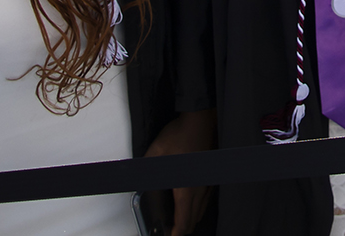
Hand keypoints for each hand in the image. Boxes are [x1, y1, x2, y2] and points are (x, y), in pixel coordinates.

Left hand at [142, 108, 215, 235]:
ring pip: (201, 210)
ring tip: (177, 219)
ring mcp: (207, 183)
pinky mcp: (209, 175)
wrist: (200, 120)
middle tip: (169, 230)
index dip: (176, 234)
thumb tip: (135, 182)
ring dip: (189, 218)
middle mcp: (199, 190)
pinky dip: (197, 207)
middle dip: (182, 229)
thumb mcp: (155, 154)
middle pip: (193, 220)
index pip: (184, 222)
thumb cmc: (181, 135)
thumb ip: (145, 171)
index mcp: (186, 189)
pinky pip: (205, 199)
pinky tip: (189, 201)